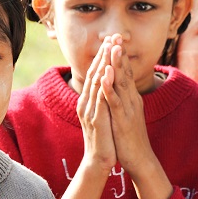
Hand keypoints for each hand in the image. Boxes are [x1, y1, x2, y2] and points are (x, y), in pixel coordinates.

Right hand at [76, 37, 117, 172]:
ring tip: (110, 47)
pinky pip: (99, 98)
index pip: (94, 74)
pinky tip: (108, 72)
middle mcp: (86, 103)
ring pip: (95, 82)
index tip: (111, 41)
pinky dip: (103, 84)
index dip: (103, 57)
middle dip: (103, 54)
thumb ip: (101, 101)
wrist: (98, 162)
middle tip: (112, 36)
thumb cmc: (103, 139)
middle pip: (93, 74)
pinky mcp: (96, 119)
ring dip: (103, 64)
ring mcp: (89, 111)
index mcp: (88, 101)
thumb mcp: (101, 115)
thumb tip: (105, 88)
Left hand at [101, 34, 172, 198]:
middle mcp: (132, 100)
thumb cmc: (130, 137)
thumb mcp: (126, 113)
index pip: (125, 73)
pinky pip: (115, 101)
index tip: (115, 39)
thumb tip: (118, 87)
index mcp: (131, 98)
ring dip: (117, 65)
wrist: (139, 159)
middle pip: (125, 73)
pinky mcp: (123, 120)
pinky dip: (110, 87)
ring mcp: (128, 109)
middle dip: (120, 54)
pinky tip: (105, 76)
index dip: (120, 56)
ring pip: (122, 83)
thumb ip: (123, 99)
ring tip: (113, 48)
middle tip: (116, 35)